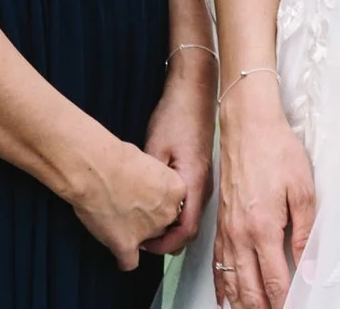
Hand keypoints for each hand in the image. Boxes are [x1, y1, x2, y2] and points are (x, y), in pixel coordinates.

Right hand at [66, 138, 187, 270]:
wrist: (93, 168)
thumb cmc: (115, 158)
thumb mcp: (148, 162)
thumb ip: (157, 182)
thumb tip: (149, 190)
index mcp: (176, 190)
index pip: (174, 206)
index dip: (157, 204)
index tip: (145, 199)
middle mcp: (166, 213)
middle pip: (162, 225)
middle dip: (148, 220)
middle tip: (129, 208)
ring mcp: (148, 231)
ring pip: (146, 242)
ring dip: (135, 235)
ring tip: (117, 220)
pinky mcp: (126, 244)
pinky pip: (129, 262)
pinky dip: (123, 257)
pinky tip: (117, 249)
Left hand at [140, 48, 214, 255]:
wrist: (193, 93)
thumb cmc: (177, 116)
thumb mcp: (155, 149)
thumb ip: (149, 181)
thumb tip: (136, 206)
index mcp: (194, 183)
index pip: (187, 230)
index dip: (166, 245)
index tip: (145, 246)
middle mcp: (203, 186)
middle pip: (189, 228)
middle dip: (166, 239)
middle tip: (141, 239)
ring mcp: (202, 180)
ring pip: (188, 216)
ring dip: (169, 225)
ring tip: (144, 224)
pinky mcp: (197, 173)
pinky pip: (188, 203)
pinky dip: (173, 212)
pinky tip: (154, 205)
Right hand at [213, 77, 315, 308]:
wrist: (248, 125)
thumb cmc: (276, 150)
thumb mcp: (304, 190)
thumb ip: (306, 234)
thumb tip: (309, 268)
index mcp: (263, 228)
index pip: (275, 281)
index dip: (284, 302)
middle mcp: (240, 234)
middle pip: (250, 288)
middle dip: (263, 308)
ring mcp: (226, 230)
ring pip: (231, 280)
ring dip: (242, 303)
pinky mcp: (220, 222)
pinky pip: (217, 263)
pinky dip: (221, 285)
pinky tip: (225, 297)